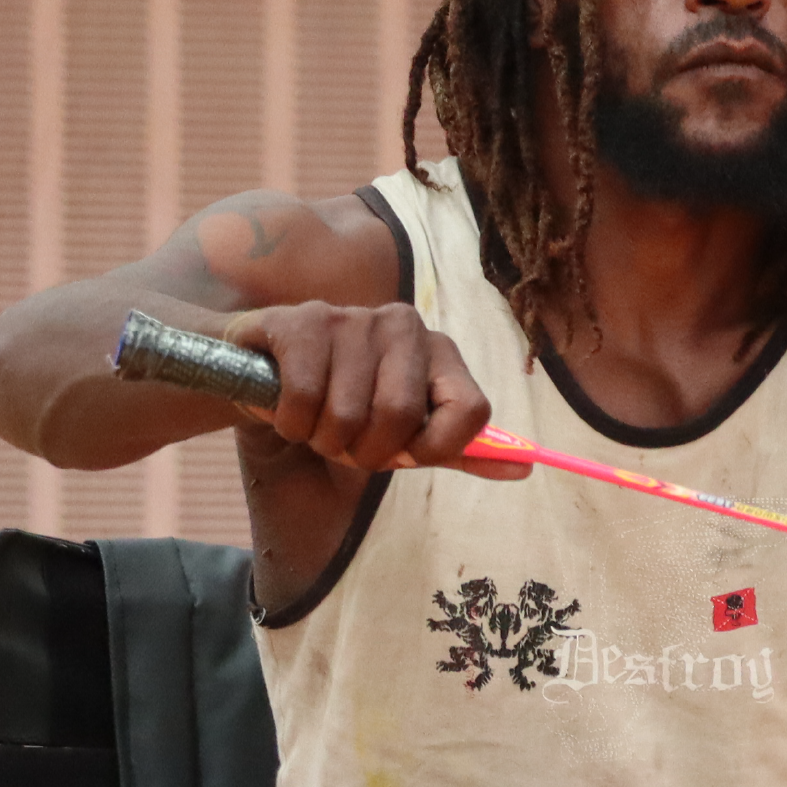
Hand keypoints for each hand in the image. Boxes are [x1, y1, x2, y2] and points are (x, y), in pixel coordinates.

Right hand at [227, 301, 527, 479]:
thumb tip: (523, 469)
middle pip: (401, 417)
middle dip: (364, 452)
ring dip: (323, 440)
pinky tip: (289, 410)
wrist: (264, 377)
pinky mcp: (303, 320)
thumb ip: (459, 449)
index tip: (404, 455)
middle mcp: (404, 325)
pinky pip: (305, 399)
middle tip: (345, 443)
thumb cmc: (346, 406)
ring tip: (316, 423)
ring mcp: (353, 317)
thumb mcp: (406, 433)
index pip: (471, 410)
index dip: (434, 449)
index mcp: (440, 351)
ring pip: (346, 415)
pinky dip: (292, 423)